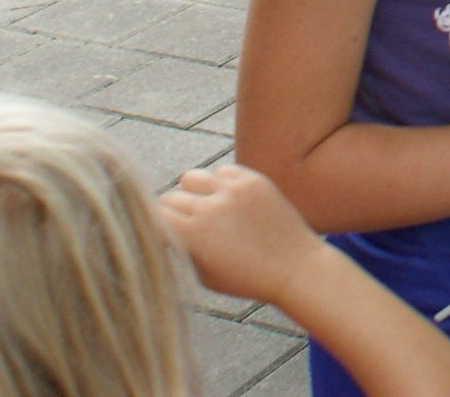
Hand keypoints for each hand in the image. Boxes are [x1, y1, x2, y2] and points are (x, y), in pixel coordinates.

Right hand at [158, 163, 338, 310]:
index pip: (155, 217)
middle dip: (172, 213)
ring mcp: (234, 189)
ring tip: (205, 209)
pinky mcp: (253, 179)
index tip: (162, 236)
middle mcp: (211, 207)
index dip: (156, 227)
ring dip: (193, 192)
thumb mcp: (203, 276)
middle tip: (185, 226)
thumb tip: (161, 233)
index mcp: (194, 235)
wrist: (294, 268)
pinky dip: (219, 183)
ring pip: (192, 177)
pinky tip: (229, 201)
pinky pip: (222, 171)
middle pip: (171, 197)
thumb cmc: (246, 279)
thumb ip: (180, 251)